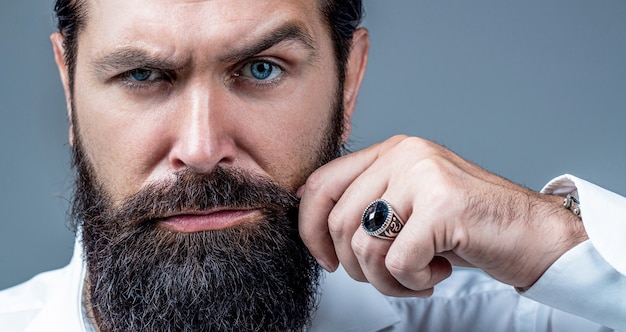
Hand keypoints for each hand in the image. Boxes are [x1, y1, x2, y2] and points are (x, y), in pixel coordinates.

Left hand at [298, 135, 586, 296]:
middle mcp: (404, 155)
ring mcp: (424, 175)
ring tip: (417, 276)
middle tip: (389, 276)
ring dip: (386, 280)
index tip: (327, 259)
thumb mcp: (409, 208)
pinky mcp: (443, 205)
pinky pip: (396, 261)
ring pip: (364, 245)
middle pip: (339, 222)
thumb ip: (367, 207)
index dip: (311, 229)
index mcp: (391, 151)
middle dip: (356, 267)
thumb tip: (316, 229)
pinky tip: (437, 272)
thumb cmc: (470, 228)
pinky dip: (411, 281)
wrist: (536, 235)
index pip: (321, 184)